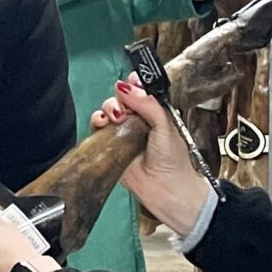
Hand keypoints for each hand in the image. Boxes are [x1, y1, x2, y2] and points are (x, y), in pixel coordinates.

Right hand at [89, 81, 211, 235]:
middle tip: (125, 108)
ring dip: (108, 109)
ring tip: (116, 117)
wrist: (167, 190)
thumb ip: (148, 104)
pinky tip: (102, 124)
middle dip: (119, 98)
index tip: (130, 81)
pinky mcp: (111, 148)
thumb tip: (127, 88)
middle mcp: (138, 121)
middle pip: (121, 99)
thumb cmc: (174, 162)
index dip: (133, 84)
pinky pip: (98, 130)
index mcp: (155, 113)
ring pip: (108, 112)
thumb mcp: (166, 125)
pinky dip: (97, 122)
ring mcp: (123, 134)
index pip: (140, 91)